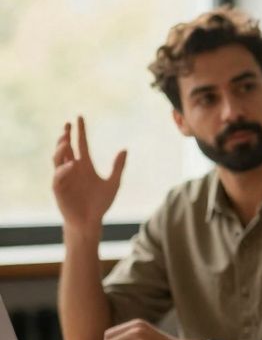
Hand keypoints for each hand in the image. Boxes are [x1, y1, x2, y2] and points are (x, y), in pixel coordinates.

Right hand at [52, 116, 126, 234]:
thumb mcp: (114, 183)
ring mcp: (64, 178)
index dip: (80, 131)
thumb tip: (125, 149)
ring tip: (67, 141)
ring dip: (61, 149)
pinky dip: (64, 170)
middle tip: (68, 125)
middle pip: (66, 148)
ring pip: (58, 159)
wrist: (91, 221)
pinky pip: (58, 177)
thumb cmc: (100, 203)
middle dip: (65, 136)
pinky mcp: (59, 189)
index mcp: (84, 165)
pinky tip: (72, 164)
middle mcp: (72, 168)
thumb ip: (118, 167)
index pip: (81, 144)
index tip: (79, 118)